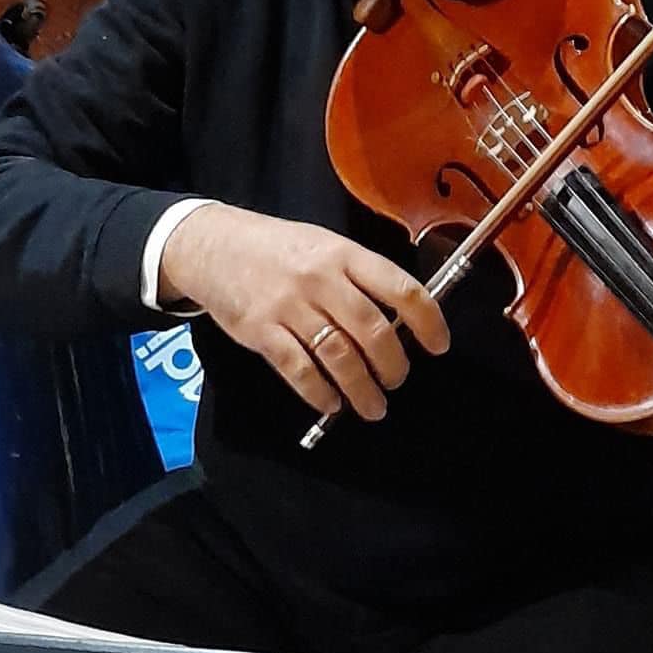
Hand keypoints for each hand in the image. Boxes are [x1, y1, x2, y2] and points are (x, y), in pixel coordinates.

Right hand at [159, 203, 448, 419]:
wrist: (213, 246)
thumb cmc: (280, 249)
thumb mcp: (325, 246)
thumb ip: (359, 277)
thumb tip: (402, 320)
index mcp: (344, 255)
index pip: (400, 288)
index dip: (427, 321)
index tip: (439, 346)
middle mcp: (320, 280)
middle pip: (372, 330)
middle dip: (393, 365)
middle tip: (397, 381)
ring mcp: (289, 306)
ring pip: (338, 355)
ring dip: (362, 388)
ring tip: (374, 406)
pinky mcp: (261, 332)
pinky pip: (298, 369)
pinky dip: (319, 392)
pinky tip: (332, 403)